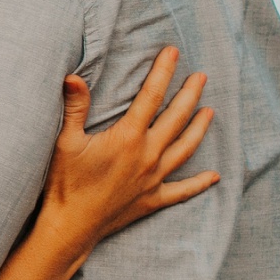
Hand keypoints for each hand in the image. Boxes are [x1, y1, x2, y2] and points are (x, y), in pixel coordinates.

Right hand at [43, 47, 218, 256]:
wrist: (69, 227)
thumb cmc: (65, 184)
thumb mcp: (65, 142)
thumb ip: (74, 108)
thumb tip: (73, 77)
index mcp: (128, 137)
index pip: (152, 96)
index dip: (163, 71)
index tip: (173, 52)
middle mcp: (147, 156)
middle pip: (177, 118)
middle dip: (190, 94)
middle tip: (201, 77)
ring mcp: (153, 179)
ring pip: (185, 148)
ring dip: (199, 128)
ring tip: (209, 112)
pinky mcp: (152, 200)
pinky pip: (181, 191)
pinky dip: (199, 184)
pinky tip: (214, 177)